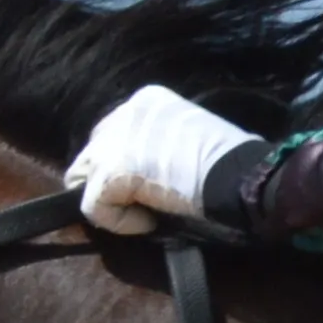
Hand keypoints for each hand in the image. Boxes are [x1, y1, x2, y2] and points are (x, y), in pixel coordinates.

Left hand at [66, 86, 259, 232]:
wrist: (239, 177)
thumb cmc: (230, 164)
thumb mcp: (190, 138)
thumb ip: (160, 144)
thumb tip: (144, 173)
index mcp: (148, 99)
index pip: (112, 132)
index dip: (123, 164)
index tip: (151, 185)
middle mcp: (126, 111)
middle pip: (90, 152)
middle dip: (107, 181)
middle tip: (139, 202)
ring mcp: (115, 140)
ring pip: (84, 179)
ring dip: (110, 201)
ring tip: (145, 213)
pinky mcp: (112, 172)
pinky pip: (93, 207)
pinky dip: (119, 222)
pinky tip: (148, 223)